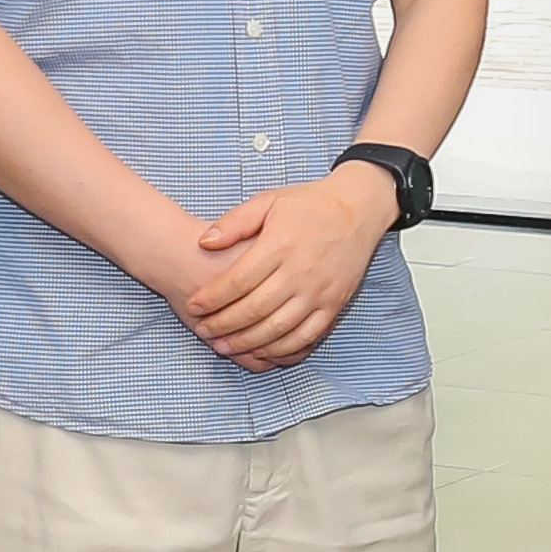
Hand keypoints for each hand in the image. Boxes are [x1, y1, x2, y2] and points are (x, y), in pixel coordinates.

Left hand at [179, 172, 385, 370]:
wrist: (357, 210)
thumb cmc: (308, 205)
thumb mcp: (268, 201)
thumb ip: (234, 222)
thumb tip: (204, 242)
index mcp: (280, 245)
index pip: (238, 280)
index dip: (212, 298)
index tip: (193, 305)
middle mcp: (300, 271)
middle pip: (254, 309)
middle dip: (223, 324)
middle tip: (203, 331)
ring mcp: (319, 292)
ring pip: (277, 329)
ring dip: (247, 342)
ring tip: (223, 346)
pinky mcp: (334, 305)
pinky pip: (305, 336)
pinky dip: (281, 349)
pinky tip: (261, 351)